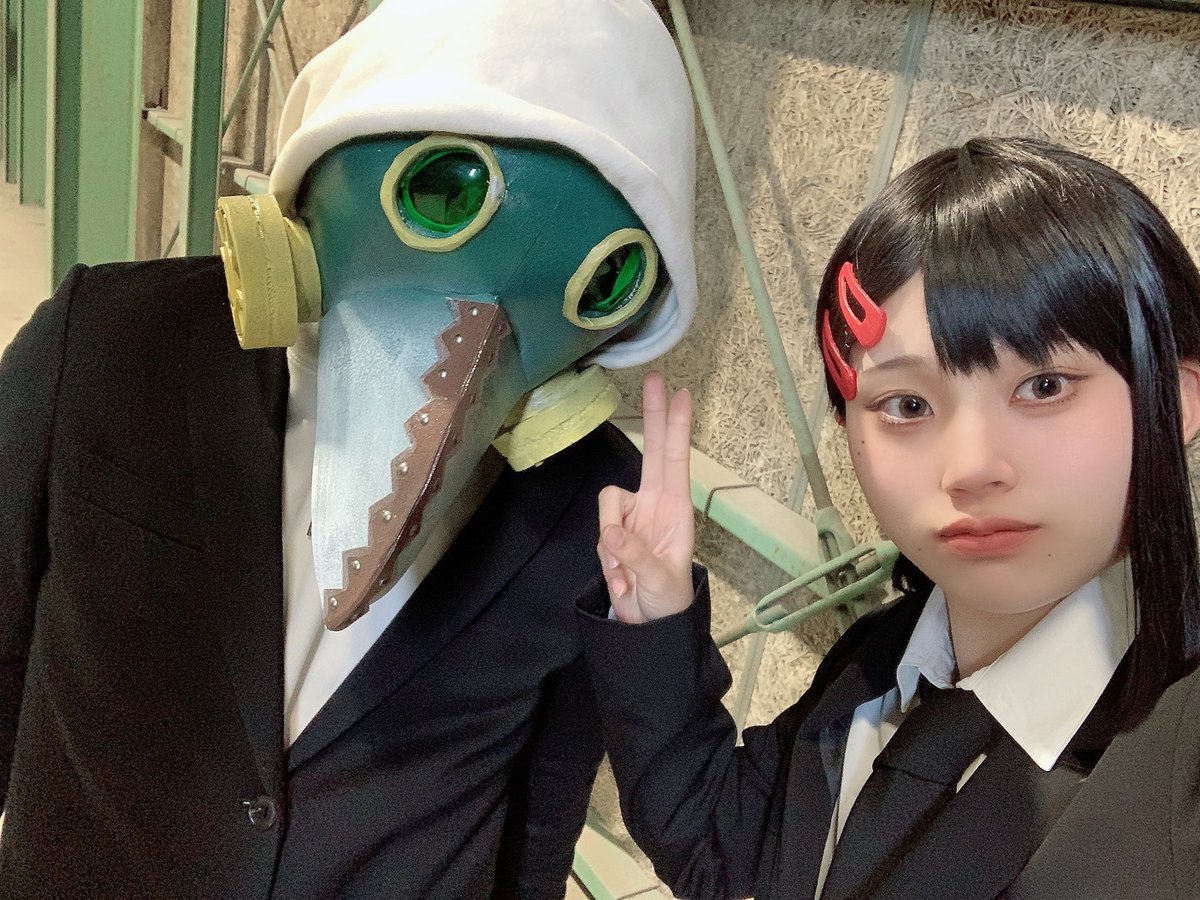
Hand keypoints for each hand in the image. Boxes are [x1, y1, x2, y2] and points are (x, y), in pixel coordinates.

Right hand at [598, 372, 694, 622]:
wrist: (648, 627)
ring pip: (608, 501)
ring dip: (614, 542)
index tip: (681, 394)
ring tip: (627, 576)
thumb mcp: (658, 581)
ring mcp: (631, 516)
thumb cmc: (666, 600)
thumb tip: (611, 532)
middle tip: (654, 379)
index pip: (676, 459)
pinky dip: (608, 558)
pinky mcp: (612, 530)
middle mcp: (654, 503)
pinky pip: (600, 529)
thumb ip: (635, 555)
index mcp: (676, 509)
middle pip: (650, 451)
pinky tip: (622, 580)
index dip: (676, 427)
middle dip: (652, 417)